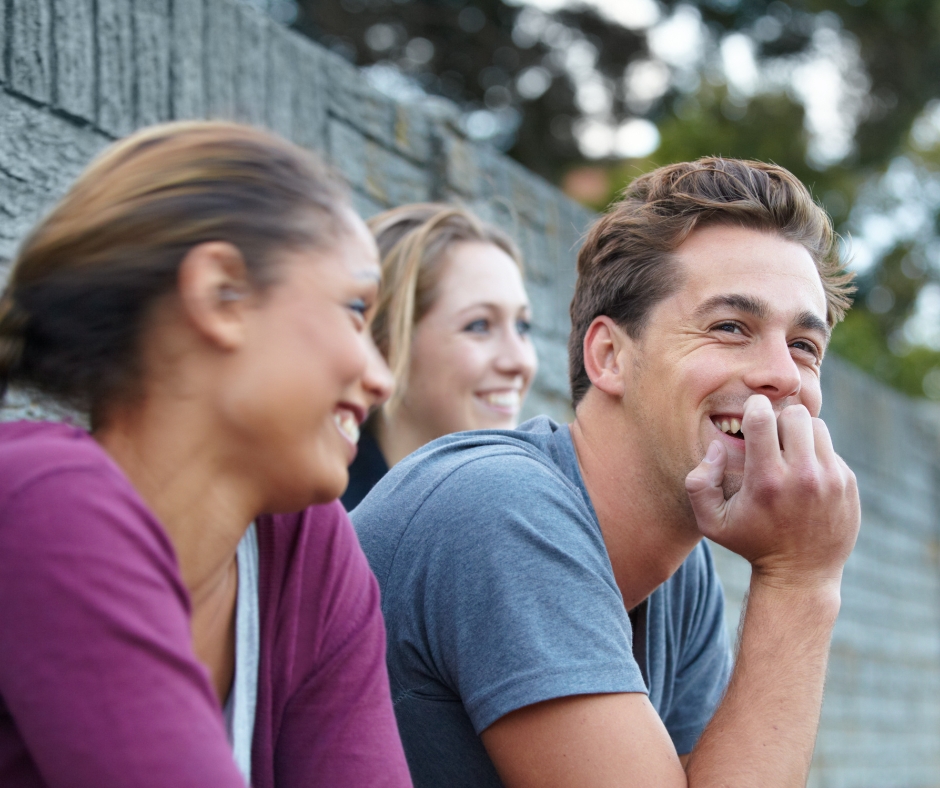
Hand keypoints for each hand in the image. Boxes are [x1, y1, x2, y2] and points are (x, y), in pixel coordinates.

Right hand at [685, 395, 859, 589]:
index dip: (754, 408)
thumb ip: (700, 483)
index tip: (751, 414)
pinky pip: (830, 449)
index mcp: (767, 481)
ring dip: (799, 433)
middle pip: (795, 415)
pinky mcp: (848, 483)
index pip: (762, 418)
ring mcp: (831, 479)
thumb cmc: (751, 542)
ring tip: (788, 452)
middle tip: (770, 436)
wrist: (801, 574)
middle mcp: (803, 476)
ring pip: (817, 426)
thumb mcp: (711, 522)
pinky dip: (815, 454)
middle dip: (779, 419)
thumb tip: (717, 446)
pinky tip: (804, 475)